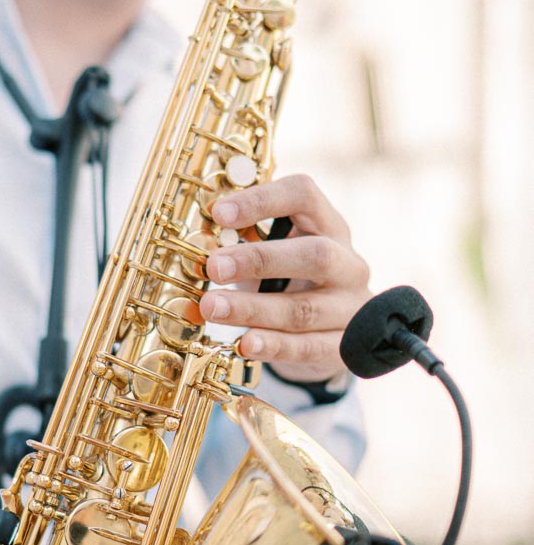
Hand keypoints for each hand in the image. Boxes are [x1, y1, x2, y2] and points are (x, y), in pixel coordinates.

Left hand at [200, 174, 370, 383]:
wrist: (333, 329)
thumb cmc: (292, 280)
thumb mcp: (273, 253)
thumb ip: (241, 245)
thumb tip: (195, 250)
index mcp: (329, 226)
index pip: (304, 196)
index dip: (262, 200)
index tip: (219, 213)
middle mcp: (348, 264)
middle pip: (315, 255)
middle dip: (259, 260)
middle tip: (214, 266)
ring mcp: (349, 308)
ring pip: (304, 309)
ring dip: (253, 309)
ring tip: (211, 307)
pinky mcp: (343, 346)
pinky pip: (308, 348)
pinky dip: (274, 346)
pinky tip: (244, 344)